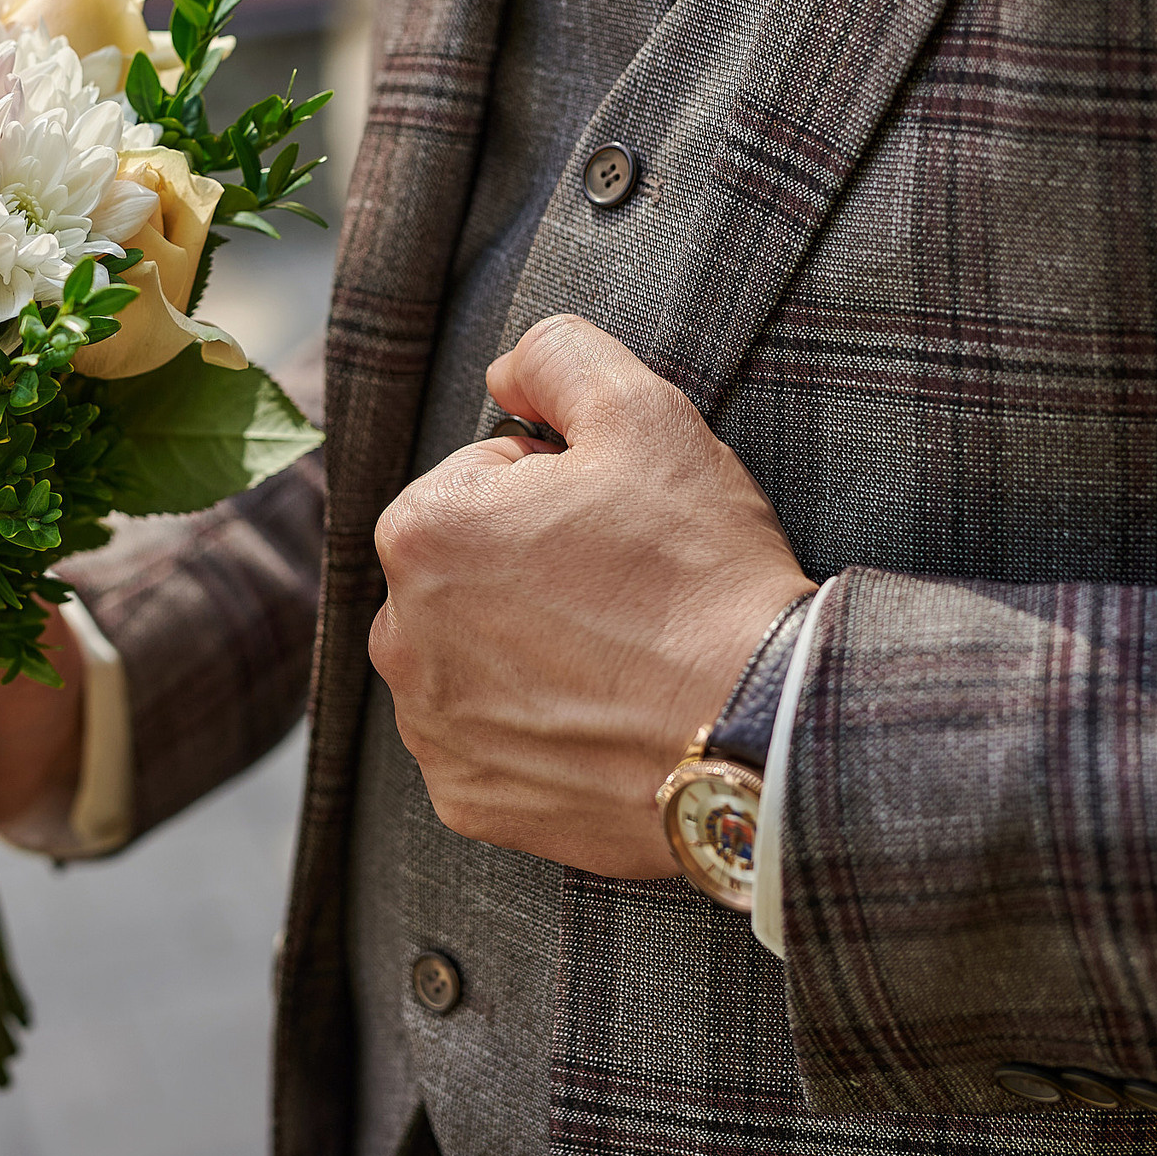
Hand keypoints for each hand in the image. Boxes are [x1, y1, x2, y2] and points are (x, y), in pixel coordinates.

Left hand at [369, 314, 815, 877]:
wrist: (758, 731)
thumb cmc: (699, 571)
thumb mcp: (643, 415)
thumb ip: (557, 357)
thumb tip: (504, 373)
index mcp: (420, 531)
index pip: (480, 483)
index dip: (556, 494)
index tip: (614, 529)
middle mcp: (397, 635)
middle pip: (466, 574)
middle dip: (529, 571)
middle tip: (625, 592)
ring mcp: (429, 728)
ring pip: (471, 658)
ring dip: (525, 650)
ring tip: (619, 657)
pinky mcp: (467, 798)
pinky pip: (488, 746)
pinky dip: (535, 733)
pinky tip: (604, 721)